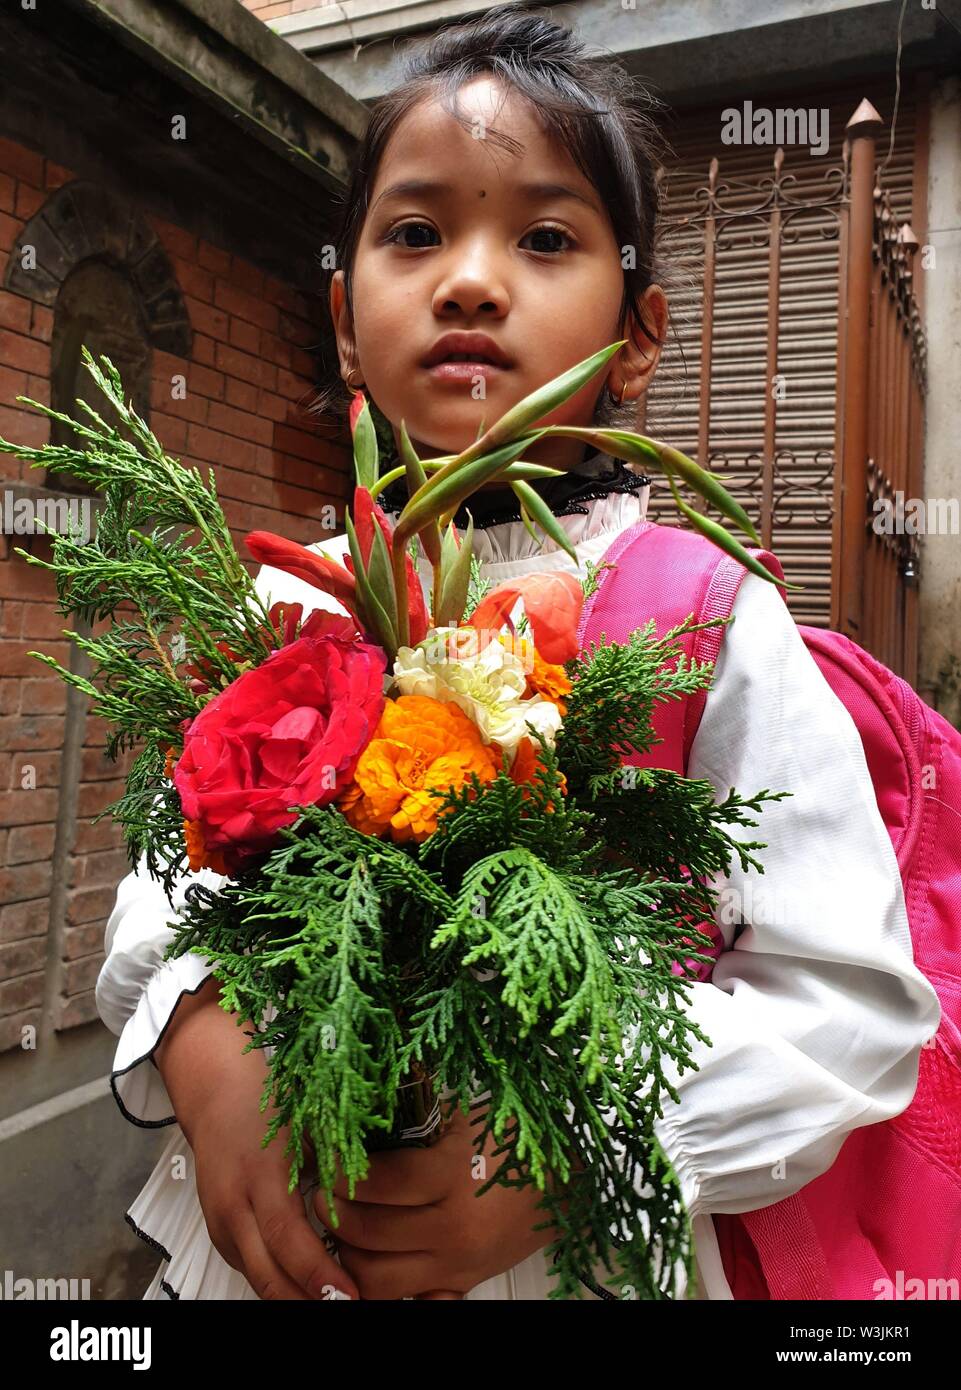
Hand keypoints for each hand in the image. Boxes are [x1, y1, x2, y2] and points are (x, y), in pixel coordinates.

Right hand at [156, 979, 357, 1301]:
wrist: (214, 1090)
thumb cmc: (267, 1101)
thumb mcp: (309, 1124)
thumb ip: (337, 1161)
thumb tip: (382, 1197)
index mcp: (262, 1174)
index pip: (290, 1240)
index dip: (320, 1274)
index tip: (351, 1294)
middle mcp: (235, 1205)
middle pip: (269, 1276)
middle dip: (309, 1301)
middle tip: (350, 1307)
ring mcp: (222, 1222)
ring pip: (258, 1280)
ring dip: (295, 1297)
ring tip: (338, 1302)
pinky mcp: (219, 1231)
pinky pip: (251, 1269)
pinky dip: (279, 1283)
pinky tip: (311, 1288)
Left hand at [313, 1104, 564, 1299]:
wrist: (564, 1184)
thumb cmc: (512, 1144)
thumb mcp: (463, 1123)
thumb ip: (413, 1127)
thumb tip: (357, 1125)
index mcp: (455, 1176)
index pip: (381, 1183)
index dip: (344, 1173)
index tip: (327, 1159)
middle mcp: (453, 1227)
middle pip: (369, 1233)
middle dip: (333, 1212)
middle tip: (323, 1193)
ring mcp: (455, 1262)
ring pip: (375, 1277)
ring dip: (348, 1253)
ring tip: (342, 1226)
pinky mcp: (459, 1283)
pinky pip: (403, 1297)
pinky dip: (378, 1281)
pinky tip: (370, 1254)